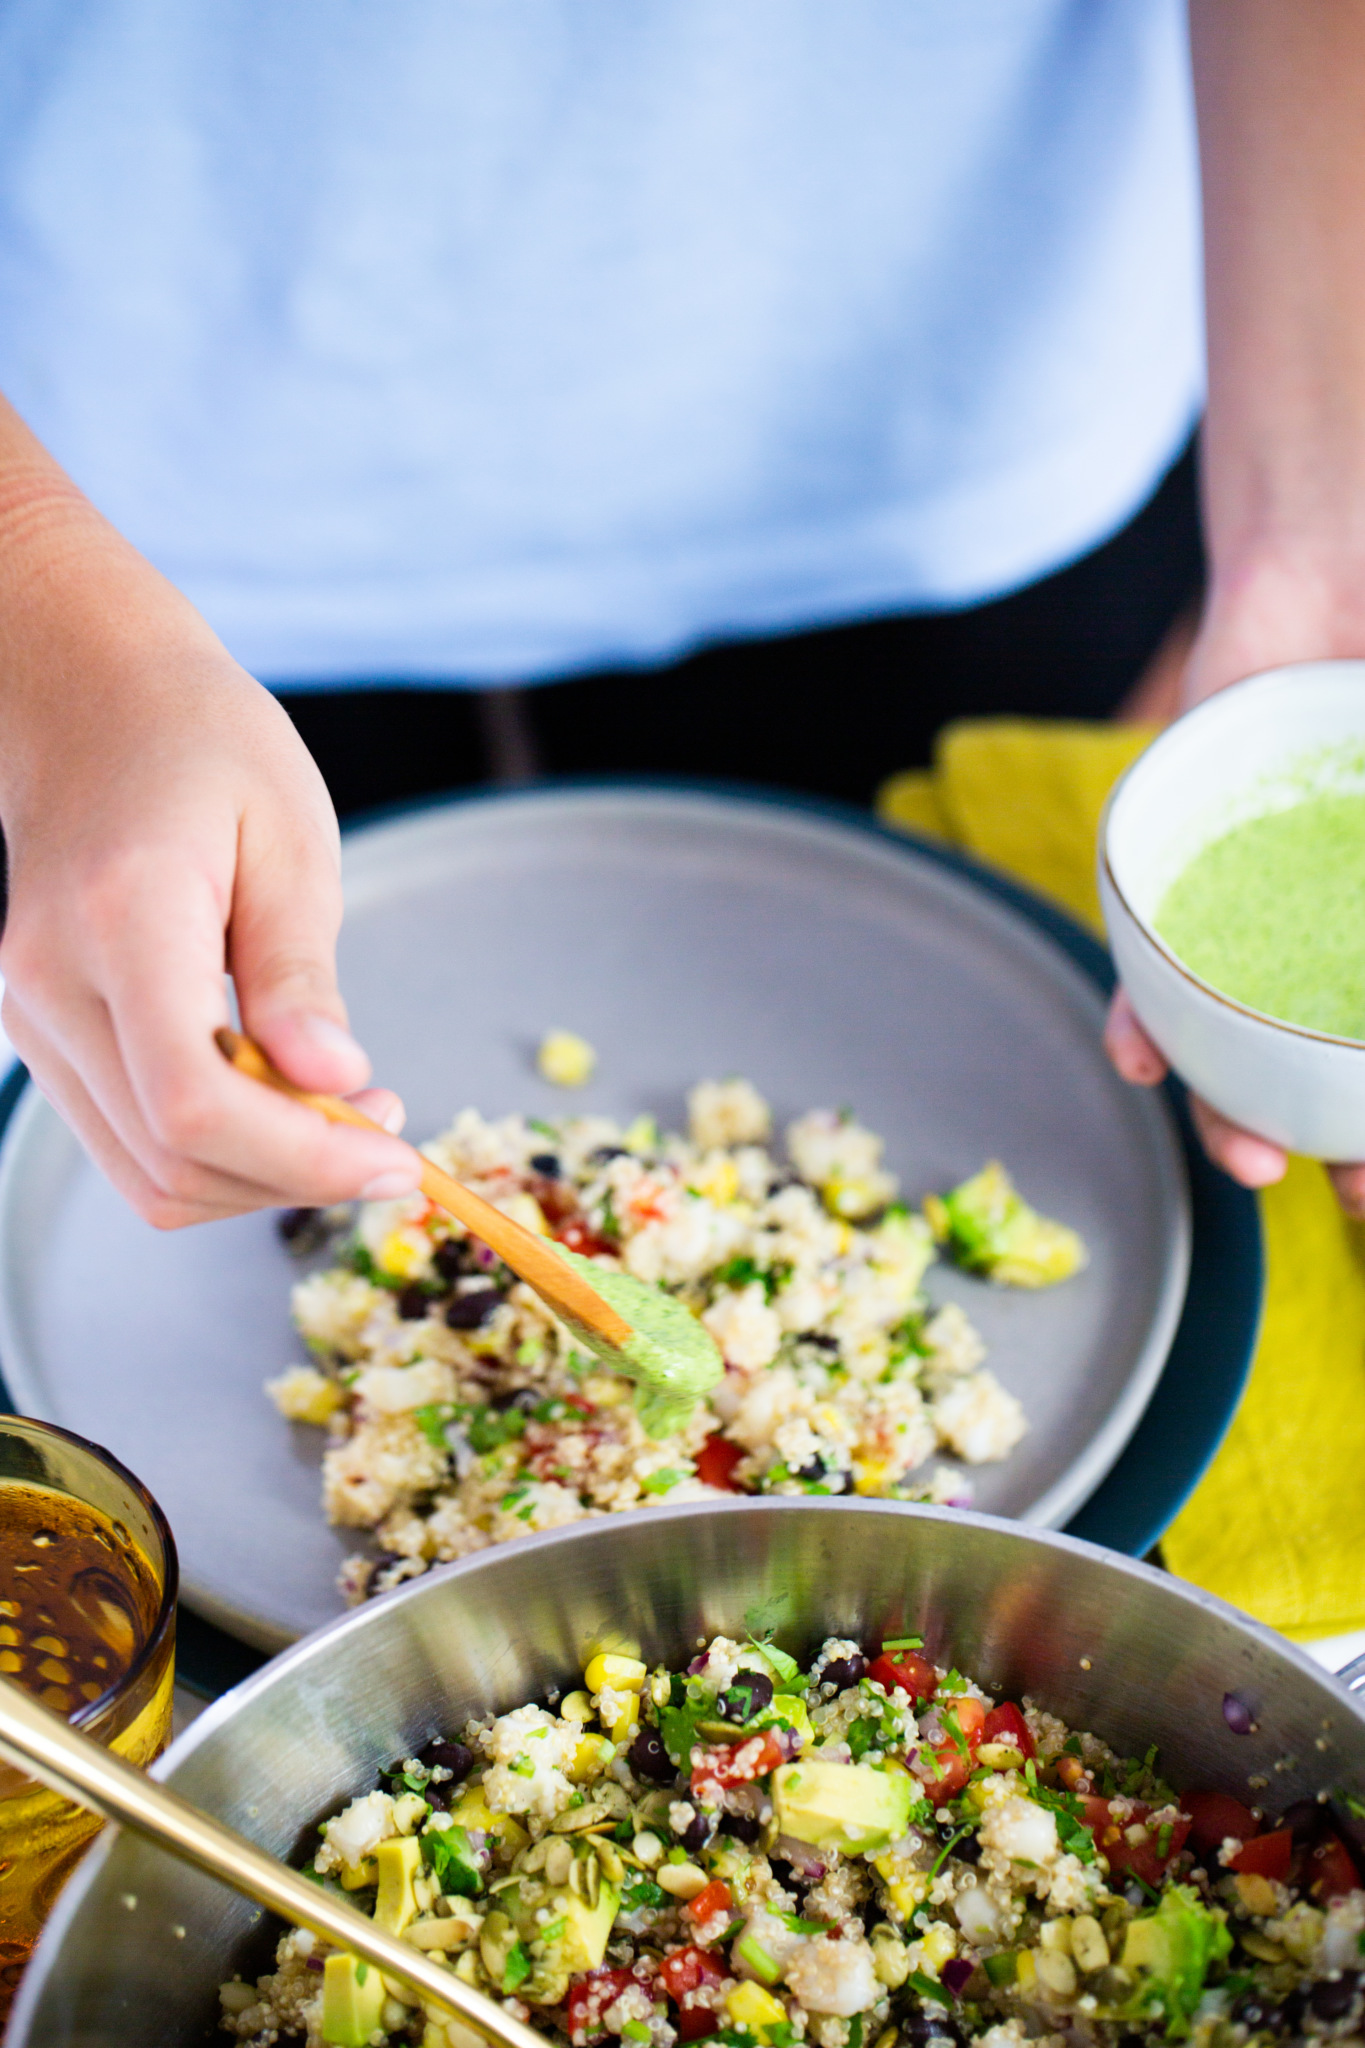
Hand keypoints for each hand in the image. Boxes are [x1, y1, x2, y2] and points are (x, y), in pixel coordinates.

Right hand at [0, 423, 421, 1225]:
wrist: (90, 702)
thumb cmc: (204, 747)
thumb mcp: (290, 838)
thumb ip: (302, 971)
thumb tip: (336, 1084)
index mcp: (123, 920)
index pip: (194, 1103)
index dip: (302, 1159)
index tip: (395, 1159)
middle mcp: (54, 983)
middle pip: (172, 1160)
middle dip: (295, 1175)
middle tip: (387, 1136)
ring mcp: (35, 1017)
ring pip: (146, 1173)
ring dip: (259, 1176)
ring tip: (343, 1116)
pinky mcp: (45, 1034)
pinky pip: (130, 1141)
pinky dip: (217, 1152)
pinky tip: (281, 1100)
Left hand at [1105, 575, 1364, 1216]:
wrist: (1342, 571)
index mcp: (1362, 940)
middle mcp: (1308, 935)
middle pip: (1312, 1066)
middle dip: (1330, 1145)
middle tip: (1353, 1199)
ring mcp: (1240, 905)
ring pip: (1226, 1030)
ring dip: (1231, 1109)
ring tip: (1249, 1160)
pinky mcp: (1170, 860)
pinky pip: (1147, 948)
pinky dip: (1143, 1009)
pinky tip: (1141, 1059)